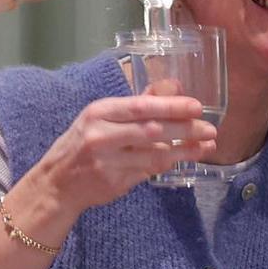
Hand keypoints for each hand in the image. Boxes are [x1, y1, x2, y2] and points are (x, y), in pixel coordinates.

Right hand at [21, 92, 209, 231]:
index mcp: (100, 112)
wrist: (57, 182)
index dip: (171, 106)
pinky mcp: (114, 182)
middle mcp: (102, 134)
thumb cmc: (84, 143)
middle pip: (152, 130)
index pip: (141, 106)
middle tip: (210, 129)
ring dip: (184, 150)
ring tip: (206, 146)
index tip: (197, 106)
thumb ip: (136, 105)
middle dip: (185, 129)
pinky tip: (183, 158)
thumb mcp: (102, 117)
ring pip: (155, 154)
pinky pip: (148, 171)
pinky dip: (168, 164)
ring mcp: (107, 160)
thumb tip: (172, 87)